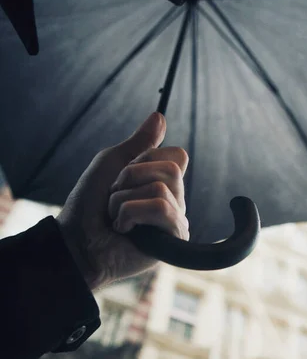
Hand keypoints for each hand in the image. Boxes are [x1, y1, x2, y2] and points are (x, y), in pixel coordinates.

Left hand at [57, 113, 188, 290]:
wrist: (76, 241)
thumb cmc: (89, 205)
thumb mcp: (111, 163)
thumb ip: (138, 143)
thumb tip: (160, 116)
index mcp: (164, 184)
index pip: (178, 155)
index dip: (146, 159)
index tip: (123, 176)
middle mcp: (175, 202)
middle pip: (172, 169)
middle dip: (132, 177)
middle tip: (115, 197)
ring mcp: (174, 223)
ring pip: (162, 188)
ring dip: (124, 199)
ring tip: (115, 217)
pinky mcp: (172, 242)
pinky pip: (162, 208)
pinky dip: (131, 213)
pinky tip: (124, 230)